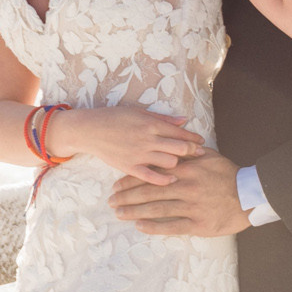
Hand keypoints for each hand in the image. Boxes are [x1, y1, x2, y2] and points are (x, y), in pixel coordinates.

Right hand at [48, 106, 206, 184]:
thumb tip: (184, 120)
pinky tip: (172, 178)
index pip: (180, 132)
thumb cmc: (114, 117)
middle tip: (200, 155)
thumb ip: (162, 118)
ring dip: (179, 164)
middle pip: (180, 148)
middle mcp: (148, 139)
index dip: (194, 138)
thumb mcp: (139, 112)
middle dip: (192, 152)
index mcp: (151, 124)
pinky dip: (165, 179)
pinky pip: (152, 177)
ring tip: (184, 165)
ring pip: (169, 162)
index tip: (201, 142)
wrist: (90, 130)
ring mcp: (139, 154)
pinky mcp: (130, 167)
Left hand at [108, 153, 250, 235]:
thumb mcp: (208, 156)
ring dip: (134, 211)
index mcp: (186, 169)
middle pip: (149, 191)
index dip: (132, 178)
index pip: (152, 173)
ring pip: (156, 208)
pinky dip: (154, 226)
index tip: (116, 184)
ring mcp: (191, 206)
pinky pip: (172, 226)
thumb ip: (187, 152)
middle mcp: (185, 187)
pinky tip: (140, 226)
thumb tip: (170, 143)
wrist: (250, 196)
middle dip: (127, 196)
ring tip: (119, 213)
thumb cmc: (228, 175)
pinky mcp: (198, 224)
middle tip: (111, 201)